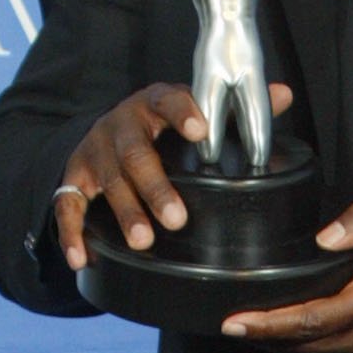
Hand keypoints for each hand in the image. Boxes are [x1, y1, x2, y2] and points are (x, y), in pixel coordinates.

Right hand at [54, 81, 293, 271]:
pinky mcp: (74, 177)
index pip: (168, 102)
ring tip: (143, 241)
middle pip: (136, 153)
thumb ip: (235, 111)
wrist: (105, 130)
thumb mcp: (191, 112)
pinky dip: (73, 233)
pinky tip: (82, 258)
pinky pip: (68, 204)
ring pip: (108, 181)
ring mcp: (95, 151)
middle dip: (154, 187)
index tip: (199, 131)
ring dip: (125, 212)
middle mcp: (121, 125)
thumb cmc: (161, 127)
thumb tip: (284, 95)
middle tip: (176, 219)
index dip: (183, 114)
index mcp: (154, 104)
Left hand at [221, 200, 352, 352]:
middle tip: (233, 327)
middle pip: (302, 346)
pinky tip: (294, 335)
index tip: (235, 324)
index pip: (306, 321)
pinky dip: (309, 348)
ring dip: (283, 345)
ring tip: (255, 330)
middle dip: (264, 338)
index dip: (266, 325)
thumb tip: (323, 237)